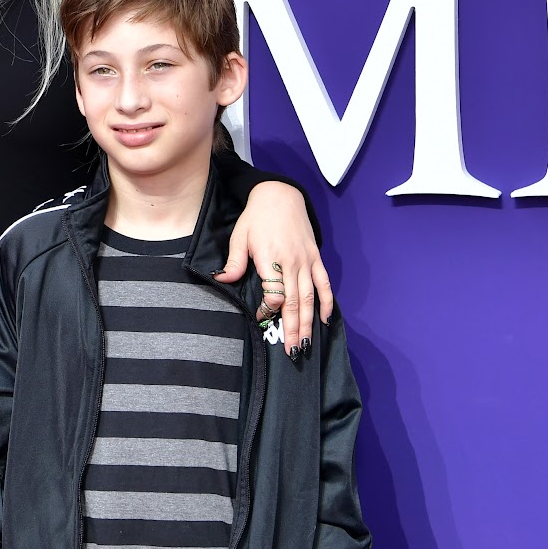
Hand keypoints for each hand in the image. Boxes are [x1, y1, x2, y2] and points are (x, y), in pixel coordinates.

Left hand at [215, 182, 332, 358]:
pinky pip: (324, 284)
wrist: (280, 196)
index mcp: (271, 258)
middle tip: (292, 352)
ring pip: (310, 297)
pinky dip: (326, 303)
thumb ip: (233, 262)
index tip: (260, 317)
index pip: (274, 293)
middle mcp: (292, 262)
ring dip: (308, 322)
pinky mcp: (316, 258)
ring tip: (306, 344)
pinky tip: (324, 320)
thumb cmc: (256, 218)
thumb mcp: (239, 236)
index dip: (268, 309)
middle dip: (293, 328)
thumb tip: (221, 280)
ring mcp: (307, 261)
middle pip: (295, 301)